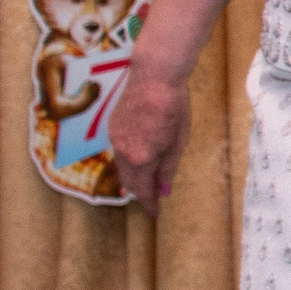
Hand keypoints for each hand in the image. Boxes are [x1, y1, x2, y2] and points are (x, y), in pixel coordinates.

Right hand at [109, 67, 192, 217]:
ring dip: (133, 177)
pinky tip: (138, 160)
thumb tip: (164, 191)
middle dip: (140, 193)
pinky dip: (128, 161)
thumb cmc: (173, 106)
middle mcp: (123, 151)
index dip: (150, 204)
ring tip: (147, 183)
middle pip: (129, 182)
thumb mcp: (178, 141)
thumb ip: (168, 168)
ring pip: (121, 167)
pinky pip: (118, 152)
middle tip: (152, 201)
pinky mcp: (112, 127)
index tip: (155, 213)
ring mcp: (114, 139)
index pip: (144, 190)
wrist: (154, 76)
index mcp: (142, 158)